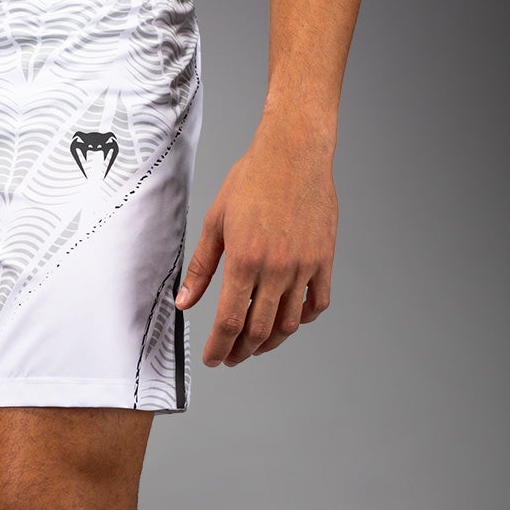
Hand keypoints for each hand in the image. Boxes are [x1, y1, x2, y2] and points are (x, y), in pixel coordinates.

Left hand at [175, 120, 336, 365]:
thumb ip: (201, 268)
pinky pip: (317, 303)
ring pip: (289, 324)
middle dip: (241, 352)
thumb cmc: (252, 180)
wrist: (294, 151)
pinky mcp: (324, 258)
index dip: (219, 347)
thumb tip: (184, 303)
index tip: (213, 358)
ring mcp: (304, 265)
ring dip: (270, 342)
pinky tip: (288, 320)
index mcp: (245, 261)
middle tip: (231, 357)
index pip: (229, 322)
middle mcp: (276, 269)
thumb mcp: (215, 222)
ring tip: (256, 345)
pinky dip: (303, 319)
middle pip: (259, 331)